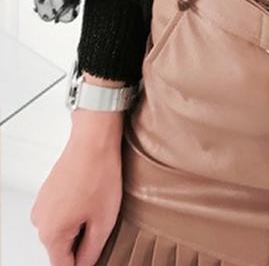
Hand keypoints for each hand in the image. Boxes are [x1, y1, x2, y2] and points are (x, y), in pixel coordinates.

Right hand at [30, 115, 124, 265]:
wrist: (94, 140)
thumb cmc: (99, 174)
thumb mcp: (103, 221)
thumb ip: (91, 252)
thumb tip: (85, 264)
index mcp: (51, 233)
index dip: (82, 263)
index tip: (93, 251)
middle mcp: (40, 222)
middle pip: (61, 249)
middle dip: (81, 243)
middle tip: (100, 223)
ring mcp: (42, 205)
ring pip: (62, 230)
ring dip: (79, 225)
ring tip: (97, 205)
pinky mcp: (47, 193)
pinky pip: (61, 213)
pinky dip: (75, 211)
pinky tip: (91, 196)